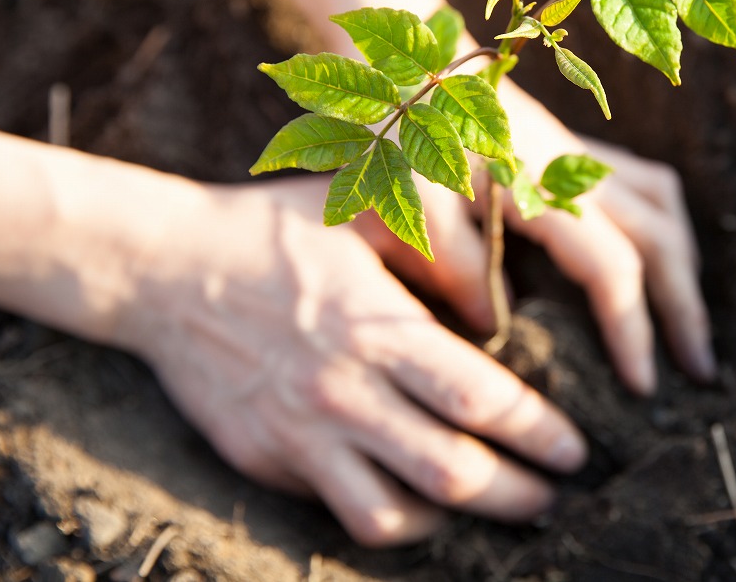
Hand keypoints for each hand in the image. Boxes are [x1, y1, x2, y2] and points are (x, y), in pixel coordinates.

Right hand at [116, 175, 587, 545]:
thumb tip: (495, 306)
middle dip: (517, 494)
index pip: (480, 398)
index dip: (538, 432)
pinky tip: (419, 506)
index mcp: (376, 327)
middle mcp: (343, 390)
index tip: (574, 449)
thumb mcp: (361, 214)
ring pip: (394, 514)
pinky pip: (339, 514)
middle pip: (452, 471)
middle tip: (552, 496)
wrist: (162, 267)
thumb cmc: (274, 230)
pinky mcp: (265, 460)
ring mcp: (299, 434)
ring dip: (457, 521)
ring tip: (493, 509)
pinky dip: (391, 521)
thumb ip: (436, 250)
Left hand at [354, 77, 715, 395]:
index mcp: (544, 188)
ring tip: (685, 322)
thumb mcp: (415, 202)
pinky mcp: (573, 149)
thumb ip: (457, 264)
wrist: (410, 61)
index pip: (613, 268)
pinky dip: (663, 228)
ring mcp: (581, 154)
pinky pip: (646, 186)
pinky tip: (652, 262)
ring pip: (665, 208)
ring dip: (682, 266)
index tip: (642, 387)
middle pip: (662, 240)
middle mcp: (578, 169)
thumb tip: (496, 327)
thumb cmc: (405, 131)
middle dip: (685, 308)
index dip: (632, 329)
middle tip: (700, 372)